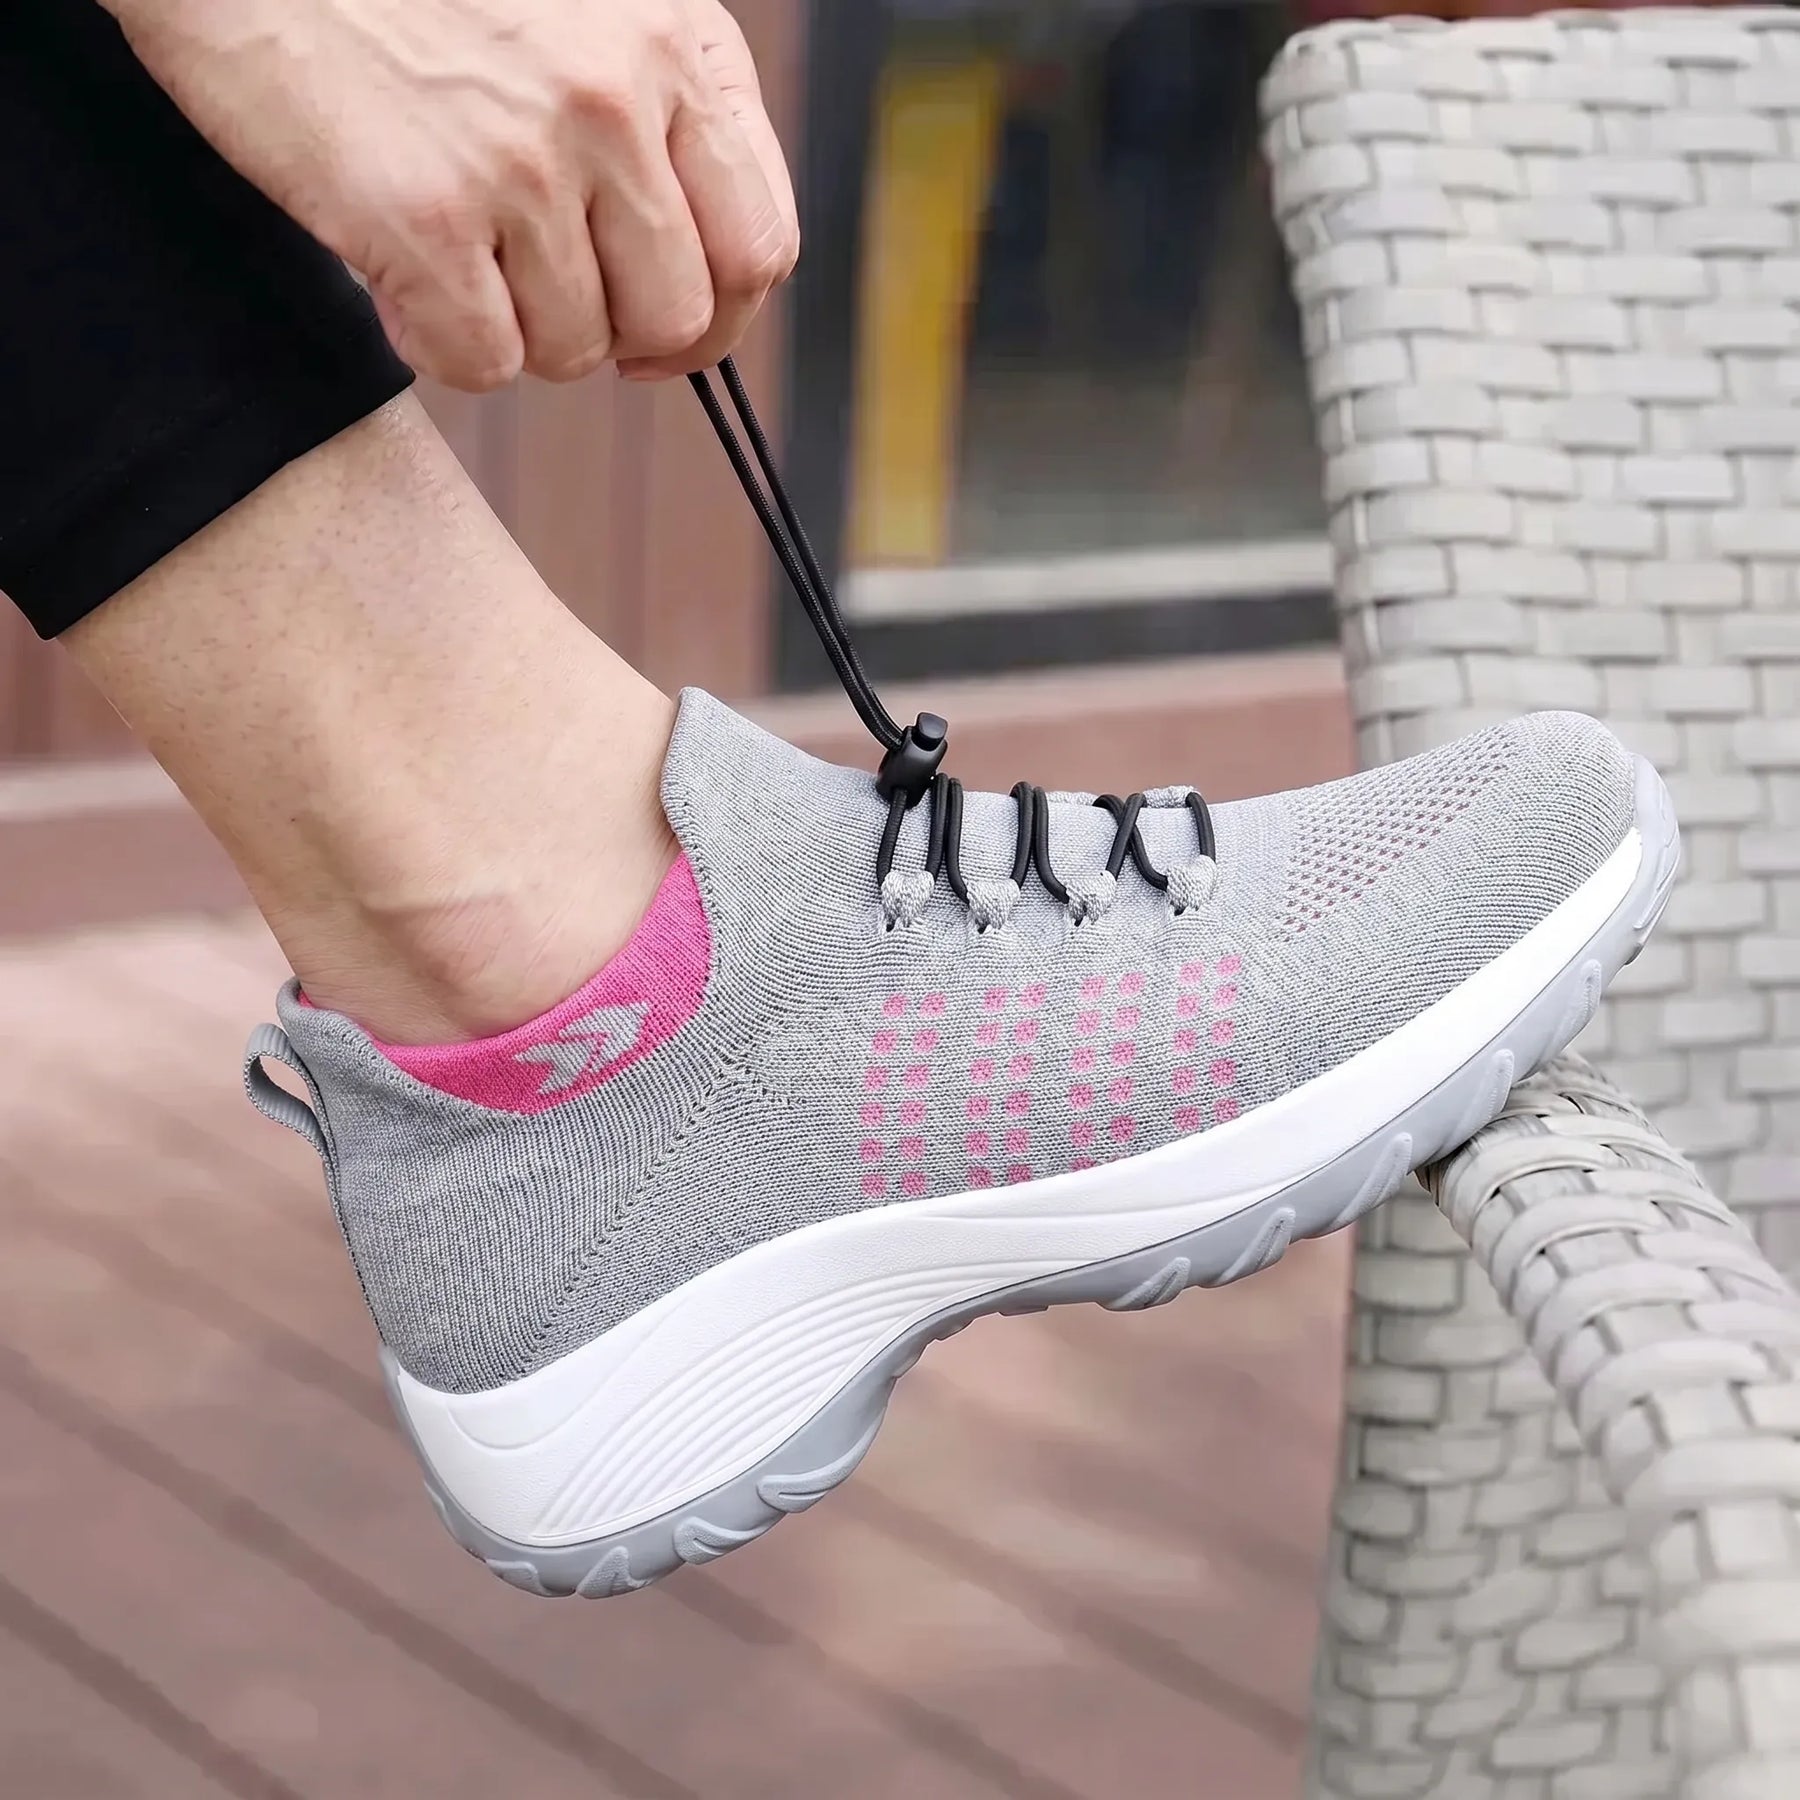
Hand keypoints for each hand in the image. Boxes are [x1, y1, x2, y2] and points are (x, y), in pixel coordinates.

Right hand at [107, 0, 799, 389]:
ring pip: (575, 350)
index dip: (717, 317)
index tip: (660, 332)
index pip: (759, 245)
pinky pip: (481, 365)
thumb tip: (708, 284)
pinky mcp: (422, 217)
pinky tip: (400, 274)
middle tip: (544, 300)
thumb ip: (664, 117)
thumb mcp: (586, 6)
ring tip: (452, 246)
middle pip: (676, 318)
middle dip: (615, 339)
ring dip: (515, 330)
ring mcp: (522, 162)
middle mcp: (616, 103)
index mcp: (675, 44)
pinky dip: (438, 342)